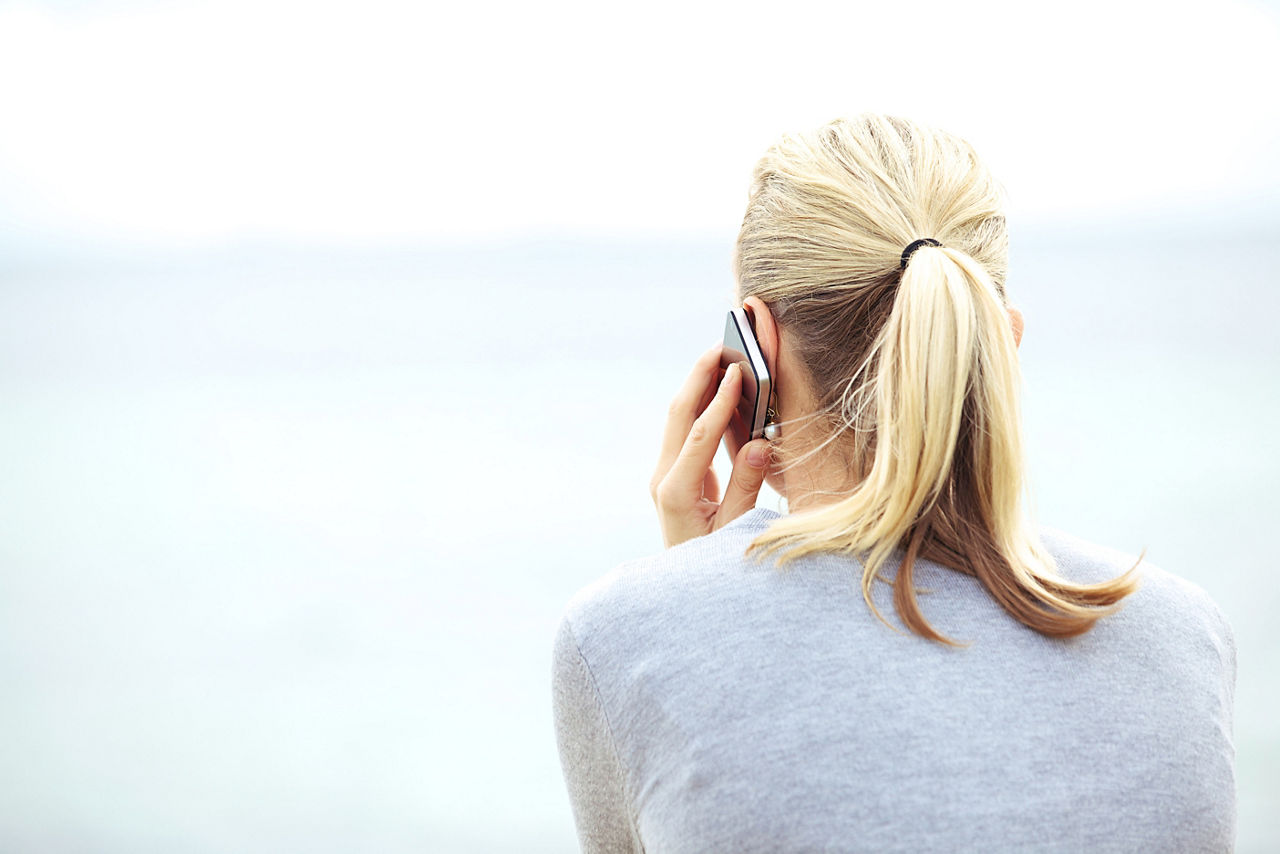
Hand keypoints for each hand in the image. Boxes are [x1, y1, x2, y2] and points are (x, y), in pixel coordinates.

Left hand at [649, 345, 771, 547]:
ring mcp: (664, 476)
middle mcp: (663, 479)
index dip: (720, 402)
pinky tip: (719, 388)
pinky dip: (701, 406)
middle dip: (698, 377)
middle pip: (678, 415)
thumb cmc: (714, 564)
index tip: (737, 372)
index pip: (699, 435)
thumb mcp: (735, 529)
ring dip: (697, 386)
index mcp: (676, 492)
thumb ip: (746, 486)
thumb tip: (760, 443)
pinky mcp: (672, 475)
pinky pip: (685, 431)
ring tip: (720, 356)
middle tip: (721, 346)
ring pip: (678, 419)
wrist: (686, 589)